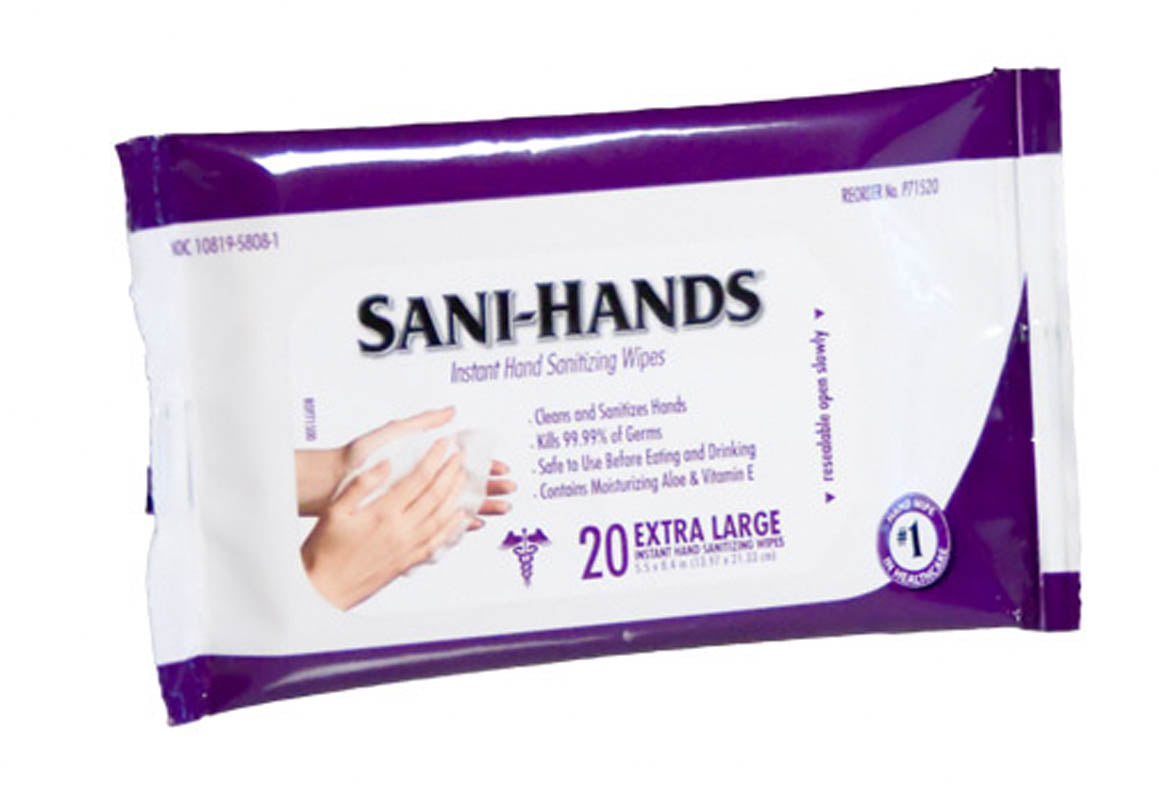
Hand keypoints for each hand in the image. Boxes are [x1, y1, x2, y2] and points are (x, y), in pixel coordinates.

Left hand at [294, 406, 514, 524]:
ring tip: (501, 509)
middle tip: (509, 490)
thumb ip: (422, 423)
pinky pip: (439, 522)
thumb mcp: (392, 434)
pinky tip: (471, 524)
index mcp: (424, 458)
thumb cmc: (358, 457)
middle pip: (466, 483)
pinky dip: (457, 524)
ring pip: (458, 503)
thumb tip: (451, 410)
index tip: (501, 467)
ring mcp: (418, 498)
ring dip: (481, 505)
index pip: (463, 462)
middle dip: (490, 487)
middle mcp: (424, 478)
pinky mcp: (409, 515)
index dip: (485, 464)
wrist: (331, 483)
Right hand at [301, 438, 470, 609]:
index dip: (435, 458)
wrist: (325, 589)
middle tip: (460, 456)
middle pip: (436, 495)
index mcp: (383, 513)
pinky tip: (460, 517)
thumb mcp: (335, 510)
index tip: (444, 444)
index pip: (418, 479)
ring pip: (441, 517)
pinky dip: (452, 527)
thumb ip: (362, 485)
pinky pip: (438, 541)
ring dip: (456, 495)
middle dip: (451, 472)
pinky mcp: (408, 561)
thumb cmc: (324, 550)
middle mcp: (401, 530)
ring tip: (463, 478)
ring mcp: (407, 547)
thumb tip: (385, 464)